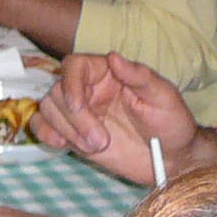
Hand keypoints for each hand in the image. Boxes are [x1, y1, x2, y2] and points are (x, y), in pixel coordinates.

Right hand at [32, 52, 216, 183]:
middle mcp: (87, 89)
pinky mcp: (72, 133)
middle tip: (101, 142)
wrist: (172, 160)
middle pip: (58, 91)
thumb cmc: (172, 123)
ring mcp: (78, 112)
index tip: (79, 106)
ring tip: (96, 148)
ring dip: (67, 130)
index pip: (74, 65)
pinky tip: (60, 145)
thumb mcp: (164, 97)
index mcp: (106, 73)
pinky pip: (43, 125)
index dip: (71, 83)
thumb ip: (139, 76)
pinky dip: (45, 133)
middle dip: (75, 119)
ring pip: (48, 109)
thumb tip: (113, 57)